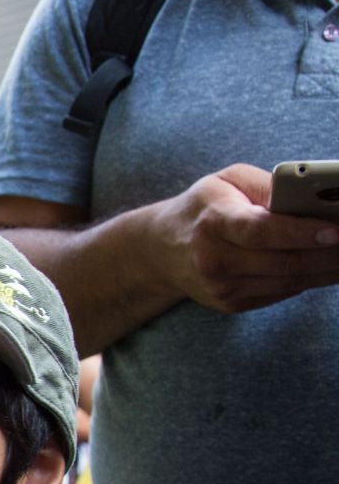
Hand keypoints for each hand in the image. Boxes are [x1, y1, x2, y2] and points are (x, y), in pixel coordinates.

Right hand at [158, 163, 338, 313]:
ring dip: (329, 269)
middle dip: (331, 254)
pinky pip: (283, 291)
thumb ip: (268, 185)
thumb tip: (312, 197)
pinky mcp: (232, 303)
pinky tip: (330, 265)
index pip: (261, 231)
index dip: (301, 232)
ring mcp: (222, 287)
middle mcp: (214, 260)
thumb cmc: (204, 207)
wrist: (161, 250)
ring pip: (290, 281)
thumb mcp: (228, 180)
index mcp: (213, 223)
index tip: (336, 230)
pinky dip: (311, 278)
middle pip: (284, 261)